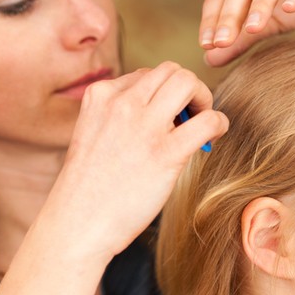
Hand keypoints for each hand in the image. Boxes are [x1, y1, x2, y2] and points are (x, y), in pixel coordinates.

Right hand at [44, 62, 228, 261]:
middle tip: (191, 113)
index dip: (161, 94)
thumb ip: (119, 118)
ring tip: (201, 122)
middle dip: (187, 87)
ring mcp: (143, 125)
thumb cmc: (87, 189)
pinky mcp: (165, 152)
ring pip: (188, 82)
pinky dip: (218, 123)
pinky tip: (213, 136)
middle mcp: (121, 103)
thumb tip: (162, 115)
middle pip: (170, 70)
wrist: (77, 223)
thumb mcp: (93, 136)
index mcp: (100, 96)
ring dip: (203, 97)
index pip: (143, 75)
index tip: (166, 116)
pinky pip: (207, 120)